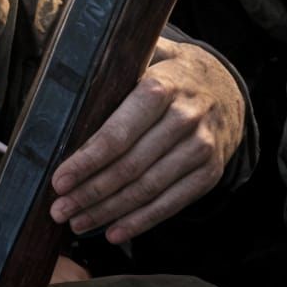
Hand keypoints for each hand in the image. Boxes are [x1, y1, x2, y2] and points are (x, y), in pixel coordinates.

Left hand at [49, 35, 245, 241]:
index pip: (120, 131)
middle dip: (91, 192)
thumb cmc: (172, 73)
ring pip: (148, 189)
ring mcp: (201, 146)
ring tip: (77, 222)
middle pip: (131, 166)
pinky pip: (172, 203)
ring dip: (109, 211)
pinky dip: (141, 221)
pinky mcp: (210, 172)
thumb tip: (71, 61)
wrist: (227, 88)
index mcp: (163, 85)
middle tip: (59, 209)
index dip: (88, 160)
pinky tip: (114, 232)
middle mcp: (185, 116)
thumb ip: (118, 59)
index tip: (60, 180)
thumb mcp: (152, 54)